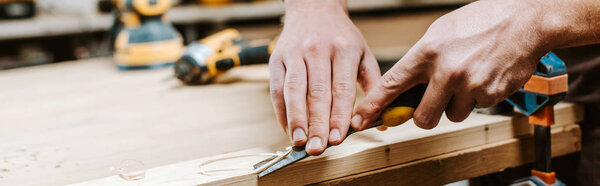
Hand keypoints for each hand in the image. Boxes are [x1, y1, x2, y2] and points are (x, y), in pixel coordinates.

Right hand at [269, 0, 379, 154]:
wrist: (313, 8)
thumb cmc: (342, 37)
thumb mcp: (364, 54)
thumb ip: (373, 85)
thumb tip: (381, 119)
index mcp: (344, 49)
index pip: (341, 89)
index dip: (338, 116)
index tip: (337, 139)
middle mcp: (317, 50)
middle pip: (316, 93)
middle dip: (317, 124)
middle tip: (318, 149)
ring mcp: (295, 54)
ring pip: (294, 92)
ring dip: (296, 120)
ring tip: (299, 142)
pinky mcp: (277, 59)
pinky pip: (276, 89)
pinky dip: (282, 112)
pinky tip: (288, 130)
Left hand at [351, 0, 557, 129]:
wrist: (525, 21)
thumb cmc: (481, 22)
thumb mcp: (439, 32)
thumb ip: (420, 60)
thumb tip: (402, 86)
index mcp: (427, 52)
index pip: (391, 85)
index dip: (373, 106)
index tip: (360, 119)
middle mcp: (446, 71)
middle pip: (422, 117)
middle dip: (425, 115)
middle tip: (433, 101)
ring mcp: (469, 85)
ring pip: (451, 115)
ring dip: (455, 104)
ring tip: (466, 78)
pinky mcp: (490, 95)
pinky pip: (475, 109)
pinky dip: (477, 98)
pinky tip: (483, 76)